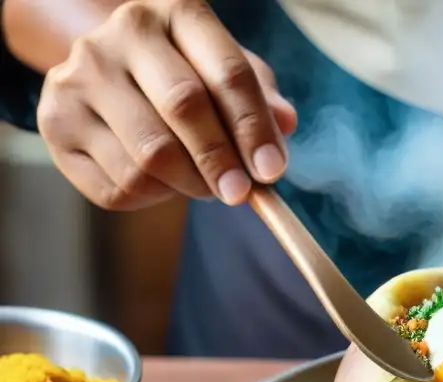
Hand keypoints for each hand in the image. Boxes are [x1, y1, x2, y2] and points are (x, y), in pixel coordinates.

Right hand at [36, 0, 297, 210]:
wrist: (109, 73)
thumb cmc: (185, 76)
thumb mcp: (226, 75)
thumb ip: (261, 98)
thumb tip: (285, 122)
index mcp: (174, 13)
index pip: (227, 73)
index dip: (254, 129)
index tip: (271, 171)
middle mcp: (119, 35)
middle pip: (184, 108)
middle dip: (221, 161)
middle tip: (239, 193)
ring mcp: (77, 77)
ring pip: (149, 157)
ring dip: (188, 185)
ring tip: (201, 183)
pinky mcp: (54, 123)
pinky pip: (119, 186)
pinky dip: (152, 198)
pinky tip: (161, 182)